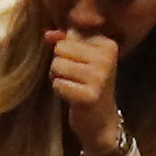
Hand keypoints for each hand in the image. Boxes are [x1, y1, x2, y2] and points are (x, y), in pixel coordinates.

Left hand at [46, 28, 124, 151]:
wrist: (101, 121)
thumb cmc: (88, 85)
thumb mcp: (81, 58)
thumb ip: (65, 41)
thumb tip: (47, 34)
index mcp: (108, 44)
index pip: (70, 34)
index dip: (67, 50)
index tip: (81, 65)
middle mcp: (107, 57)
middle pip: (61, 48)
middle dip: (60, 63)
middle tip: (74, 78)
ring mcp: (100, 77)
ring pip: (56, 65)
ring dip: (58, 78)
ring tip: (73, 86)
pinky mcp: (90, 96)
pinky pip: (57, 84)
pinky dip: (59, 91)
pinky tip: (72, 97)